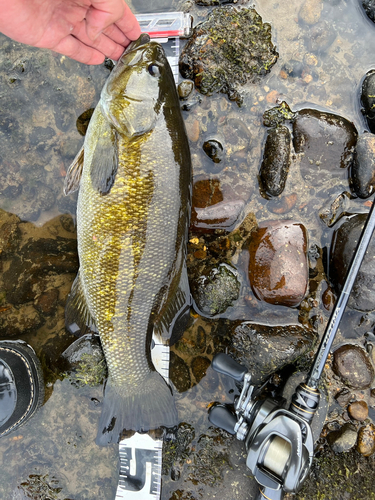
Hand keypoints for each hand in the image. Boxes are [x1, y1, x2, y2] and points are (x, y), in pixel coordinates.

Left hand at [0, 0, 141, 64]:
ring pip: (92, 40)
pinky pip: (72, 49)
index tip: (142, 38)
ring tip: (121, 61)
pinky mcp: (50, 36)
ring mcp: (64, 21)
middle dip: (122, 40)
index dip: (130, 25)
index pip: (117, 11)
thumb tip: (103, 32)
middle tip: (134, 54)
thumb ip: (106, 10)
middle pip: (105, 27)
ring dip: (108, 50)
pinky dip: (86, 56)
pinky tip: (97, 61)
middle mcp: (78, 5)